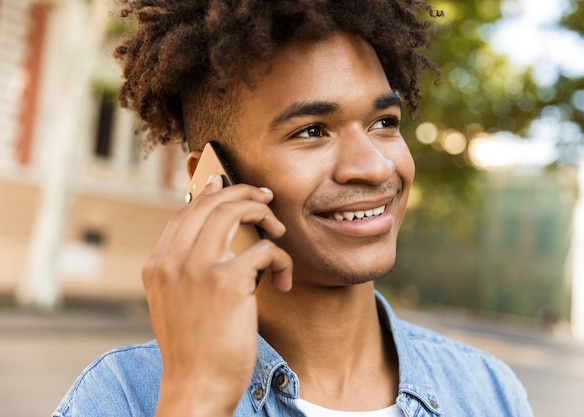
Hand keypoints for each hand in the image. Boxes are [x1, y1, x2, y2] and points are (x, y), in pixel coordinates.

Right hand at [142, 176, 292, 416]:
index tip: (229, 183)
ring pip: (233, 212)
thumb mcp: (175, 304)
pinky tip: (283, 280)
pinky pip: (264, 249)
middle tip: (265, 196)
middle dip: (242, 192)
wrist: (195, 388)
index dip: (210, 193)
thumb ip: (184, 270)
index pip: (185, 213)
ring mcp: (197, 268)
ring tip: (278, 229)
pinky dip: (281, 259)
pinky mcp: (228, 281)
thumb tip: (209, 239)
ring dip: (262, 212)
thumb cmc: (193, 349)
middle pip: (209, 203)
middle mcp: (172, 261)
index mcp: (157, 265)